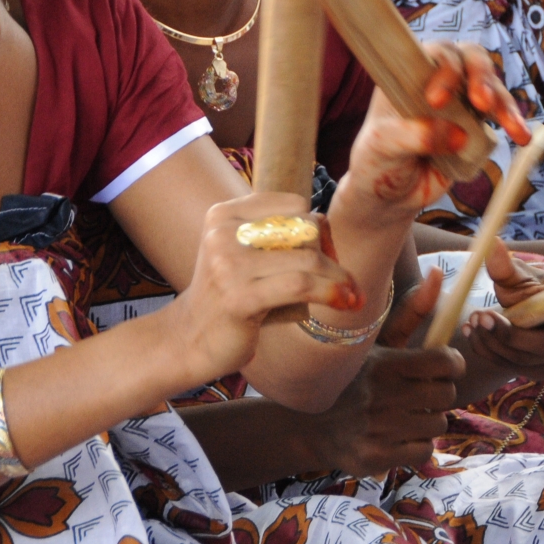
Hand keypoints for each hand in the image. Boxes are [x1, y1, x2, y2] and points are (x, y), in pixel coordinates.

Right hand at [168, 191, 362, 383]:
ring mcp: (228, 266)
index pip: (293, 205)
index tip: (327, 254)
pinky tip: (345, 302)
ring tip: (352, 295)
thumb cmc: (230, 295)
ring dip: (338, 278)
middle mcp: (222, 234)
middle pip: (303, 230)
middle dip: (330, 255)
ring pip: (307, 258)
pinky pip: (300, 286)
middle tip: (343, 280)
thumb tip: (325, 224)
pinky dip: (330, 292)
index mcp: (224, 215)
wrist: (190, 338)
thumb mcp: (244, 255)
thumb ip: (276, 235)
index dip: (317, 227)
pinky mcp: (239, 298)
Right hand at [304, 263, 464, 474]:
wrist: (307, 425)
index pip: (446, 363)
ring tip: (407, 414)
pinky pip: (425, 451)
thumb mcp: (377, 341)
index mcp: (384, 362)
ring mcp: (377, 429)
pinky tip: (400, 436)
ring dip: (429, 420)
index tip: (444, 367)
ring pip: (438, 424)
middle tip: (422, 393)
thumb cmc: (354, 376)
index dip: (451, 365)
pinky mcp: (374, 458)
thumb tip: (440, 274)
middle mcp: (380, 395)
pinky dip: (418, 445)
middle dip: (440, 393)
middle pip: (447, 396)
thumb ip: (413, 310)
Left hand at [339, 42, 529, 216]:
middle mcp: (437, 80)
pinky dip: (513, 123)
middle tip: (482, 104)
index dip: (444, 69)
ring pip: (491, 87)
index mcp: (408, 74)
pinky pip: (500, 116)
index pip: (434, 54)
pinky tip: (521, 136)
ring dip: (504, 105)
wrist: (392, 194)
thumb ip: (415, 136)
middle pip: (469, 59)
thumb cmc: (379, 161)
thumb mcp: (384, 147)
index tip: (437, 101)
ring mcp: (459, 101)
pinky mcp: (476, 124)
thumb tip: (458, 135)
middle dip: (481, 77)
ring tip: (513, 129)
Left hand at [454, 243, 543, 384]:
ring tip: (470, 323)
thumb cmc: (529, 290)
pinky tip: (473, 335)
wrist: (533, 312)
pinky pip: (512, 367)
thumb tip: (492, 242)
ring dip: (490, 343)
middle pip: (540, 347)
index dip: (535, 321)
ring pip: (522, 360)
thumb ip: (505, 265)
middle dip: (503, 334)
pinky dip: (489, 352)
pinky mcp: (541, 371)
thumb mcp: (519, 276)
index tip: (493, 313)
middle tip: (476, 317)